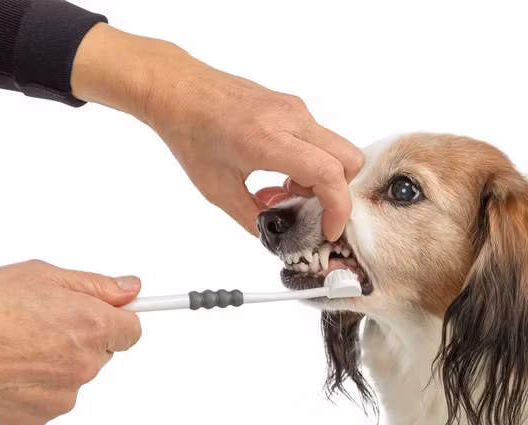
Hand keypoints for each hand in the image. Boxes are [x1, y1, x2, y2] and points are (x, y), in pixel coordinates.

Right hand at [0, 260, 141, 424]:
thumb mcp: (43, 276)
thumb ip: (95, 285)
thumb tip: (130, 288)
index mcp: (92, 325)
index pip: (132, 329)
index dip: (117, 318)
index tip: (107, 313)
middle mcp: (84, 364)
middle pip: (102, 352)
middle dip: (83, 337)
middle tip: (44, 322)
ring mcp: (63, 394)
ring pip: (75, 375)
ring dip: (59, 362)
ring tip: (18, 344)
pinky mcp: (40, 416)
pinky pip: (51, 396)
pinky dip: (37, 384)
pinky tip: (10, 367)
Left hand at [70, 23, 363, 240]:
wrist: (178, 88)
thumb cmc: (190, 132)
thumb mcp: (217, 189)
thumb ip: (252, 217)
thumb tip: (276, 234)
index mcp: (267, 140)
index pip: (328, 173)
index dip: (337, 207)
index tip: (328, 229)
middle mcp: (290, 118)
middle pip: (349, 159)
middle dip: (337, 193)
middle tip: (308, 209)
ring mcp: (295, 108)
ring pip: (337, 150)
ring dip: (321, 178)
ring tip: (283, 191)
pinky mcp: (293, 105)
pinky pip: (319, 139)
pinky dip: (310, 162)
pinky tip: (278, 173)